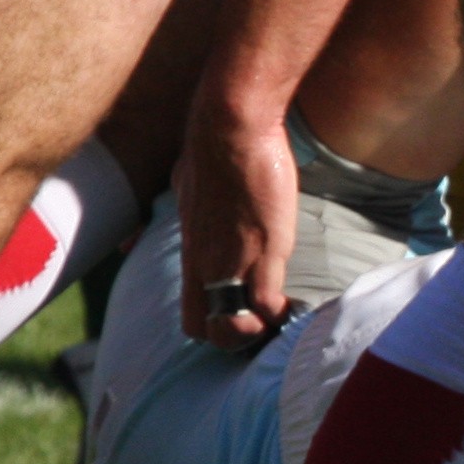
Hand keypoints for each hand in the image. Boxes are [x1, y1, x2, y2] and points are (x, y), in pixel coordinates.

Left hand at [175, 100, 300, 347]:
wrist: (229, 127)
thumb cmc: (211, 150)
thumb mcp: (183, 187)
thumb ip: (183, 205)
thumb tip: (168, 201)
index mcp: (192, 253)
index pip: (190, 316)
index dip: (216, 325)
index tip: (241, 314)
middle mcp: (207, 264)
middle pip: (205, 331)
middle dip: (234, 337)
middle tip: (260, 319)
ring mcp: (234, 260)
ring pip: (234, 328)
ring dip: (259, 330)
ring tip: (279, 312)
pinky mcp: (264, 250)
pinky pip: (268, 304)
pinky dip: (281, 313)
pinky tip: (294, 301)